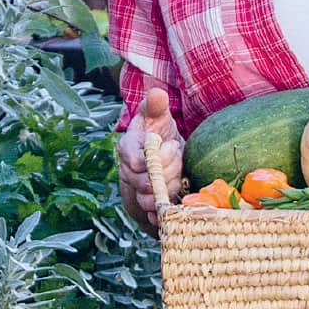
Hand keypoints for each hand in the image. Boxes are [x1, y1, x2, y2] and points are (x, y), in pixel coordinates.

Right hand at [117, 89, 183, 232]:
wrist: (160, 159)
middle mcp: (128, 172)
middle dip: (169, 171)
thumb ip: (156, 106)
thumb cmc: (158, 134)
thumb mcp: (158, 117)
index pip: (136, 161)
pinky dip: (166, 209)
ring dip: (170, 188)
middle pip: (147, 182)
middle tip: (180, 157)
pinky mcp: (146, 206)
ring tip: (180, 177)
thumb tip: (157, 93)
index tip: (171, 144)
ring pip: (151, 200)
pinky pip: (153, 215)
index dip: (157, 156)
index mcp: (127, 149)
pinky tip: (176, 200)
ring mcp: (136, 191)